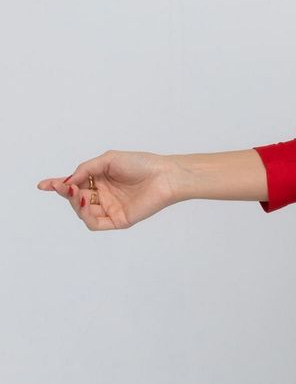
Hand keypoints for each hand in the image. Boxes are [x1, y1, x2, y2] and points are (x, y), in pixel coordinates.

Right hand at [36, 150, 176, 229]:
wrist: (164, 175)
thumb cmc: (140, 163)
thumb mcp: (108, 160)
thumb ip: (86, 169)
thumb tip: (67, 181)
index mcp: (100, 179)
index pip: (75, 183)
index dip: (58, 185)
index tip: (42, 185)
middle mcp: (103, 195)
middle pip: (76, 198)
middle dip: (66, 191)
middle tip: (63, 185)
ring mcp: (110, 208)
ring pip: (83, 211)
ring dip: (74, 202)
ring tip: (75, 191)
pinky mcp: (118, 220)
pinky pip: (95, 223)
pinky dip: (85, 214)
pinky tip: (84, 201)